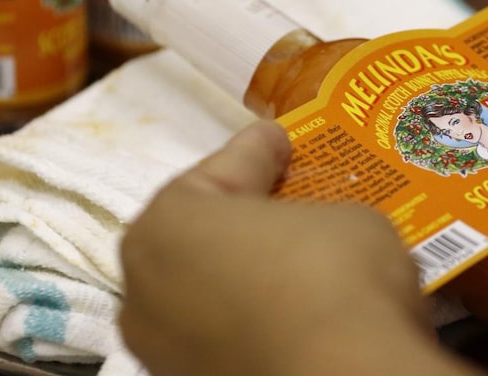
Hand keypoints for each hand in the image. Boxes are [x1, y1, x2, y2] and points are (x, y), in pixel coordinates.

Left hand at [119, 120, 472, 375]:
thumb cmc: (333, 274)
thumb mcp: (343, 214)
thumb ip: (314, 209)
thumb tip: (318, 228)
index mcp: (165, 226)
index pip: (219, 171)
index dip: (257, 150)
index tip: (280, 138)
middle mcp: (144, 289)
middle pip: (202, 235)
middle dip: (244, 214)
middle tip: (291, 198)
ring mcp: (163, 350)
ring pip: (208, 290)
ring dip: (245, 270)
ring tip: (297, 259)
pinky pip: (225, 333)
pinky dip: (253, 316)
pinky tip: (295, 309)